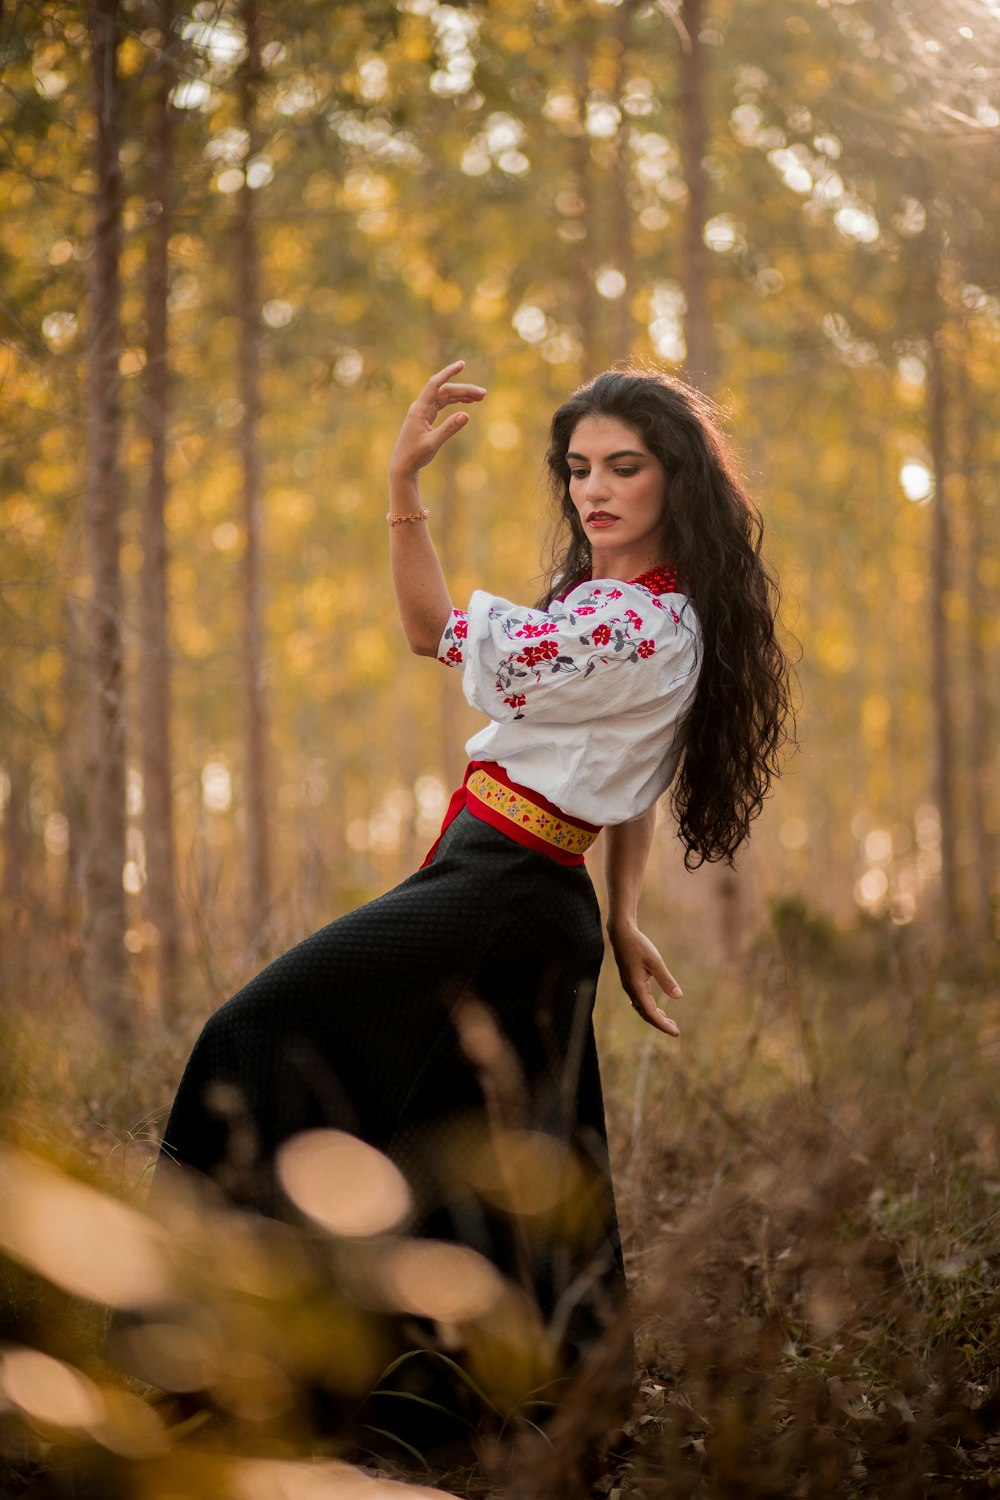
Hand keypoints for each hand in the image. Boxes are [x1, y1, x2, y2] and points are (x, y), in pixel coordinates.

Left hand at [389, 361, 485, 480]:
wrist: (403, 466)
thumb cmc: (415, 456)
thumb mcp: (434, 443)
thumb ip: (449, 428)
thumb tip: (466, 415)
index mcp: (420, 409)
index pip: (435, 384)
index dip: (448, 373)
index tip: (462, 364)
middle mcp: (421, 407)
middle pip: (445, 391)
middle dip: (464, 390)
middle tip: (483, 394)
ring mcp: (424, 411)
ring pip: (445, 397)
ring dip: (462, 395)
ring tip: (480, 397)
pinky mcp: (426, 417)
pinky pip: (443, 404)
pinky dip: (455, 402)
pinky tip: (467, 402)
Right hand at [609, 923, 682, 1036]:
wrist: (621, 934)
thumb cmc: (638, 945)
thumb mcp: (655, 961)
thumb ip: (666, 979)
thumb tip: (678, 996)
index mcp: (637, 987)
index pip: (651, 1012)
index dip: (663, 1024)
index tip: (675, 1033)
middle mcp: (631, 990)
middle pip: (645, 1014)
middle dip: (660, 1023)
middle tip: (676, 1031)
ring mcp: (629, 986)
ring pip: (642, 1008)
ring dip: (655, 1016)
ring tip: (669, 1021)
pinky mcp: (630, 981)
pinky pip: (639, 1001)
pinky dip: (649, 1008)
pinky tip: (656, 1008)